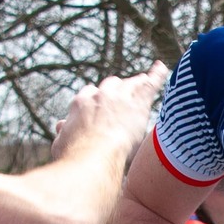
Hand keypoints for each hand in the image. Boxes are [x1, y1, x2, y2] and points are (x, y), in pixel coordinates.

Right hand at [51, 64, 167, 161]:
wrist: (93, 156)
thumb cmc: (74, 155)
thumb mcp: (62, 143)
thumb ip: (64, 132)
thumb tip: (61, 125)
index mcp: (81, 103)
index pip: (91, 94)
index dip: (97, 101)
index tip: (101, 109)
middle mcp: (100, 96)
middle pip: (112, 85)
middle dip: (117, 91)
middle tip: (124, 99)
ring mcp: (120, 97)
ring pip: (131, 84)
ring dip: (137, 84)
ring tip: (145, 82)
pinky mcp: (138, 103)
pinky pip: (151, 84)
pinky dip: (157, 75)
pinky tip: (162, 68)